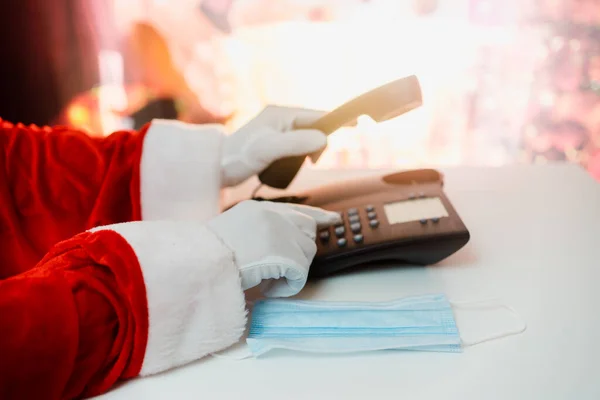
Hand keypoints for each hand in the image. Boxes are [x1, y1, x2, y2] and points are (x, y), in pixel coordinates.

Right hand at [206, 200, 340, 296]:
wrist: (198, 265)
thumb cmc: (207, 257)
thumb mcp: (232, 232)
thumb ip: (258, 232)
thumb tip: (282, 247)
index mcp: (259, 209)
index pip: (297, 210)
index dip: (318, 217)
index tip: (333, 220)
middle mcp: (273, 216)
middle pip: (307, 233)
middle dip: (298, 253)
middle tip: (277, 270)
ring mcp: (281, 232)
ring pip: (306, 256)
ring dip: (289, 272)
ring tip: (264, 280)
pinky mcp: (286, 254)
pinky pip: (300, 276)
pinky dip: (286, 287)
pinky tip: (267, 288)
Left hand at [220, 105, 326, 186]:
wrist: (215, 168)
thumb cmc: (239, 157)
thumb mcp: (270, 149)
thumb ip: (297, 143)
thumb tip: (323, 139)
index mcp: (280, 113)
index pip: (315, 115)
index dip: (335, 121)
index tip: (355, 125)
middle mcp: (279, 118)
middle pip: (312, 126)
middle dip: (320, 141)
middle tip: (315, 161)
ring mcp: (275, 131)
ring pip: (305, 137)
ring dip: (311, 149)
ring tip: (307, 163)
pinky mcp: (272, 143)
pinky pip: (296, 146)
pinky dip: (302, 154)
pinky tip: (298, 163)